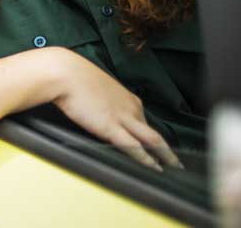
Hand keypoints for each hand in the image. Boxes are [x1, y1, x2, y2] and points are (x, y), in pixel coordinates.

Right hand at [51, 48, 182, 170]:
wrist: (65, 72)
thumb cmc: (74, 76)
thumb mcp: (95, 87)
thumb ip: (104, 99)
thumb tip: (100, 107)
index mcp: (125, 96)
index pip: (143, 118)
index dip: (151, 133)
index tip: (157, 144)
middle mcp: (129, 106)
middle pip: (152, 131)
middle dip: (165, 148)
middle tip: (176, 162)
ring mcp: (122, 117)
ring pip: (152, 139)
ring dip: (165, 155)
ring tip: (174, 168)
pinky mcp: (111, 127)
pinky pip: (134, 147)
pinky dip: (147, 159)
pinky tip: (155, 168)